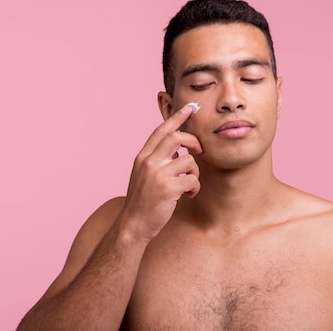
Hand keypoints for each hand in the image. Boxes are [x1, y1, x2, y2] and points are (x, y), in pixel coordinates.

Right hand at [121, 105, 202, 241]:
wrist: (133, 224)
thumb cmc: (142, 201)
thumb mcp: (143, 174)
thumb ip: (155, 160)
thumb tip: (175, 148)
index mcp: (142, 157)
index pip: (161, 131)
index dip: (176, 117)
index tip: (189, 108)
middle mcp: (148, 162)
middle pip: (176, 137)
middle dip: (193, 141)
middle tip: (199, 150)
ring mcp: (157, 174)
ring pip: (188, 160)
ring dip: (195, 172)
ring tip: (189, 183)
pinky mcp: (168, 188)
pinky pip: (192, 180)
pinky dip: (194, 187)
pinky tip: (188, 195)